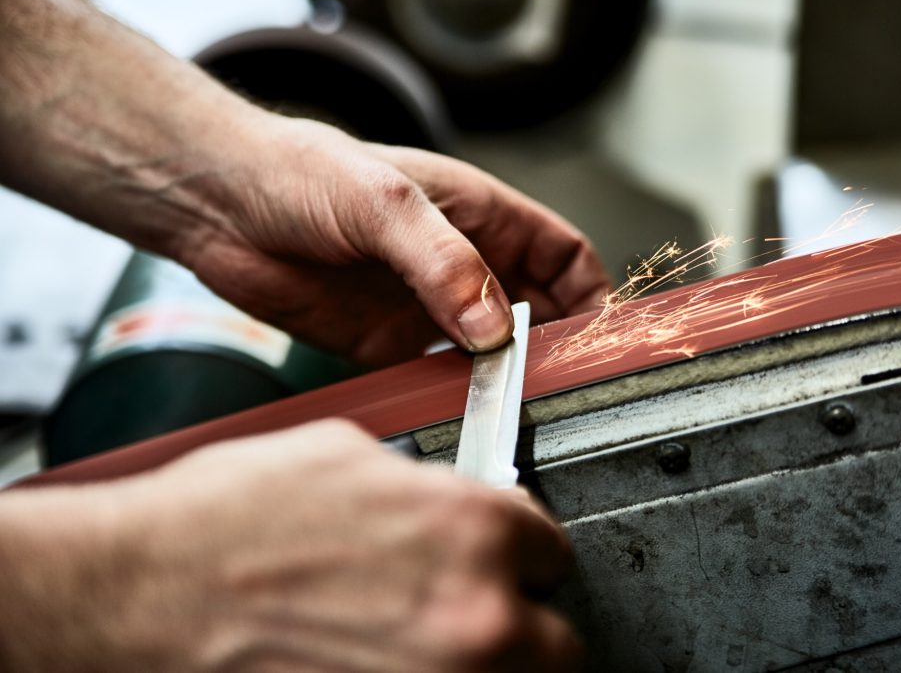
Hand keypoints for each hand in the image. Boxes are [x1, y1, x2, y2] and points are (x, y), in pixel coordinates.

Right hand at [0, 420, 580, 671]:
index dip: (521, 551)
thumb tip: (453, 504)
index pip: (551, 550)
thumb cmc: (224, 522)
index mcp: (473, 529)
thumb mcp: (349, 455)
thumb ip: (429, 488)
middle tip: (471, 607)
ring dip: (481, 660)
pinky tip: (383, 659)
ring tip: (423, 640)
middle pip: (554, 640)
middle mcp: (473, 616)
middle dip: (517, 619)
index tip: (505, 559)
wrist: (140, 590)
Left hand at [178, 115, 609, 366]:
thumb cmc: (302, 173)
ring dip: (512, 374)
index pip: (562, 254)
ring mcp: (427, 305)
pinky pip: (442, 374)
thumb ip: (444, 261)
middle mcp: (461, 262)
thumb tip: (492, 323)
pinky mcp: (388, 342)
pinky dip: (461, 394)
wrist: (223, 206)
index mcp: (478, 214)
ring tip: (524, 403)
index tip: (603, 334)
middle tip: (565, 381)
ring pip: (494, 347)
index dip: (591, 291)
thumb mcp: (385, 204)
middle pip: (539, 307)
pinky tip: (466, 410)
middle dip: (559, 341)